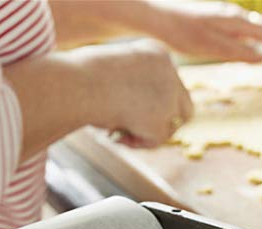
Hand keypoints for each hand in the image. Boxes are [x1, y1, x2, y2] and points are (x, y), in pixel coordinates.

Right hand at [76, 40, 192, 147]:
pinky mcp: (161, 119)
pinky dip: (138, 143)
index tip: (138, 111)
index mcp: (157, 53)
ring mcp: (168, 96)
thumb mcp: (108, 73)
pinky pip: (156, 140)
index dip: (158, 101)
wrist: (77, 83)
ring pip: (172, 124)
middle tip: (144, 130)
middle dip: (167, 121)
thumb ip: (128, 87)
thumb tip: (132, 112)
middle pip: (184, 105)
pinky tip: (116, 134)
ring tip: (119, 131)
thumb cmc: (77, 76)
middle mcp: (169, 71)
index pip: (170, 83)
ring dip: (149, 133)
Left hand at [150, 1, 261, 61]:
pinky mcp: (215, 20)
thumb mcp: (211, 47)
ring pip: (252, 26)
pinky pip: (241, 28)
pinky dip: (252, 37)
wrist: (158, 17)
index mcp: (235, 21)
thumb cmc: (183, 33)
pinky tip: (248, 44)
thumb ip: (237, 52)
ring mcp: (224, 16)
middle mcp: (232, 15)